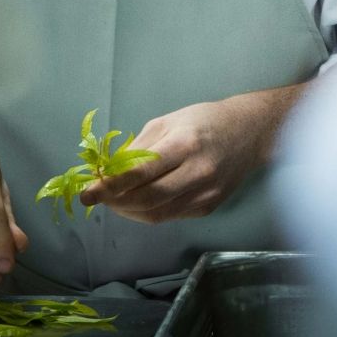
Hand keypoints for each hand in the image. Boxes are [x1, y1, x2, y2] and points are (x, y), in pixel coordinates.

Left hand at [81, 85, 305, 224]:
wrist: (249, 132)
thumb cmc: (204, 120)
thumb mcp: (168, 121)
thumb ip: (139, 148)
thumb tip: (110, 171)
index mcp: (185, 145)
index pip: (141, 173)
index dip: (110, 186)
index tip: (87, 194)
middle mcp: (198, 172)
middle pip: (147, 200)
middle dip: (115, 202)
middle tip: (97, 198)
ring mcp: (206, 194)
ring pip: (157, 214)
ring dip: (129, 211)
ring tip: (114, 201)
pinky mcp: (209, 207)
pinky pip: (171, 216)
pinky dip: (149, 212)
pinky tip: (139, 202)